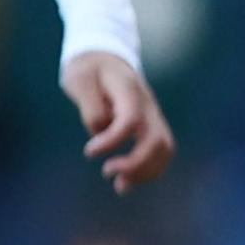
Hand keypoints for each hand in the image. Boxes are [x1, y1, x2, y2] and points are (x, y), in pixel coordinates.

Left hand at [62, 51, 175, 192]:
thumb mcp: (79, 78)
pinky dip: (148, 171)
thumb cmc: (88, 70)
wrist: (105, 59)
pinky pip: (161, 153)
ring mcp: (153, 116)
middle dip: (135, 163)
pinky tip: (127, 182)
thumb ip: (89, 104)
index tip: (89, 152)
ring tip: (120, 186)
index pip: (130, 119)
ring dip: (145, 172)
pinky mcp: (151, 127)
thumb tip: (100, 130)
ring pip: (165, 149)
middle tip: (107, 172)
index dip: (113, 140)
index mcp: (128, 90)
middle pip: (156, 139)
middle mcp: (146, 105)